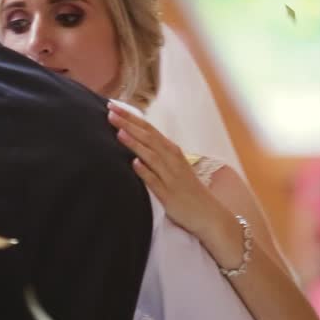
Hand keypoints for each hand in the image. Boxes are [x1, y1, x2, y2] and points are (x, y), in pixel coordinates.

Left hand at [107, 101, 222, 238]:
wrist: (208, 213)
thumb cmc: (188, 189)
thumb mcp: (173, 165)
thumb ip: (157, 153)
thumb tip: (136, 141)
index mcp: (171, 150)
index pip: (148, 128)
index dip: (130, 117)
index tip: (114, 106)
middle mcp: (172, 159)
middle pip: (148, 137)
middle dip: (129, 123)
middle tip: (111, 110)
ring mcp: (171, 176)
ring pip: (151, 156)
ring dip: (135, 143)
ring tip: (119, 132)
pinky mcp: (169, 195)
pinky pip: (155, 181)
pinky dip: (146, 172)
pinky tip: (135, 164)